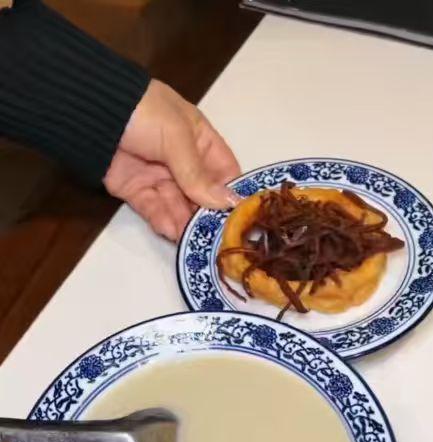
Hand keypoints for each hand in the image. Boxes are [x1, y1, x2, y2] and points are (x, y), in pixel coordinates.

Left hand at [104, 80, 240, 240]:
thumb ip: (198, 174)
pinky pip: (155, 210)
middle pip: (203, 196)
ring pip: (179, 206)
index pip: (225, 172)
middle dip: (209, 215)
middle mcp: (184, 163)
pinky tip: (173, 232)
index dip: (233, 194)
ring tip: (194, 240)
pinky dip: (163, 221)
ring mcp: (160, 178)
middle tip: (217, 237)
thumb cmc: (143, 112)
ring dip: (186, 223)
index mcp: (200, 142)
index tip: (241, 218)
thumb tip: (227, 202)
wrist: (91, 110)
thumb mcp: (176, 138)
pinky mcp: (137, 191)